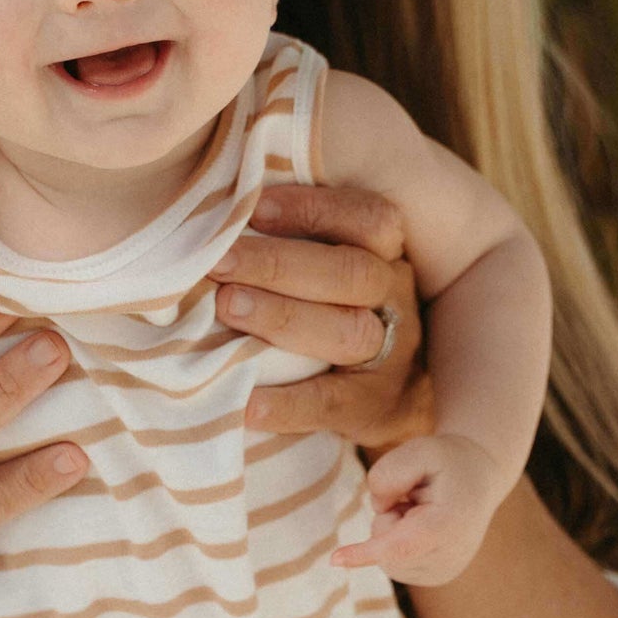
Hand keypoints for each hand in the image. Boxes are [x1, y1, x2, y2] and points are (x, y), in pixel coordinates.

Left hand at [210, 184, 432, 454]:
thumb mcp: (338, 276)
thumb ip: (299, 248)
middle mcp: (396, 301)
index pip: (370, 220)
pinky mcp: (377, 409)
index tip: (255, 209)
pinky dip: (287, 405)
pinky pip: (333, 405)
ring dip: (283, 317)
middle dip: (278, 264)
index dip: (314, 209)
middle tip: (217, 263)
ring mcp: (392, 357)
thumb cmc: (341, 318)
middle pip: (351, 273)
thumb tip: (221, 218)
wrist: (399, 401)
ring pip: (349, 333)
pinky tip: (246, 402)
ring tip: (226, 308)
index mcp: (387, 259)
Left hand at [331, 434, 502, 586]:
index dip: (365, 552)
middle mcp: (448, 557)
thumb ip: (391, 472)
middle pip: (384, 542)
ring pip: (386, 555)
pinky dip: (400, 542)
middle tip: (419, 497)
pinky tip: (424, 526)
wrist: (480, 480)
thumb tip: (378, 507)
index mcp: (447, 524)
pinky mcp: (435, 577)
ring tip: (425, 510)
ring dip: (396, 528)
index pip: (399, 543)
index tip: (334, 560)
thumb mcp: (421, 448)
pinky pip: (393, 562)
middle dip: (389, 516)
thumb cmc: (448, 462)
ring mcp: (443, 572)